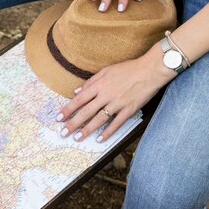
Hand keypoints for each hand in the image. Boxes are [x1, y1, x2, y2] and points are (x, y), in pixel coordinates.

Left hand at [57, 45, 174, 141]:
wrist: (150, 70)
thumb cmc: (128, 68)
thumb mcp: (106, 70)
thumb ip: (91, 81)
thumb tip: (76, 91)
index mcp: (99, 85)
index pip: (79, 99)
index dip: (68, 109)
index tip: (59, 118)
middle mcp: (106, 95)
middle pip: (86, 112)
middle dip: (73, 123)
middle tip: (63, 133)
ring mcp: (118, 103)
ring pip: (99, 119)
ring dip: (87, 130)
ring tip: (77, 138)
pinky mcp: (129, 109)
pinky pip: (116, 123)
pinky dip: (108, 132)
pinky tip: (100, 139)